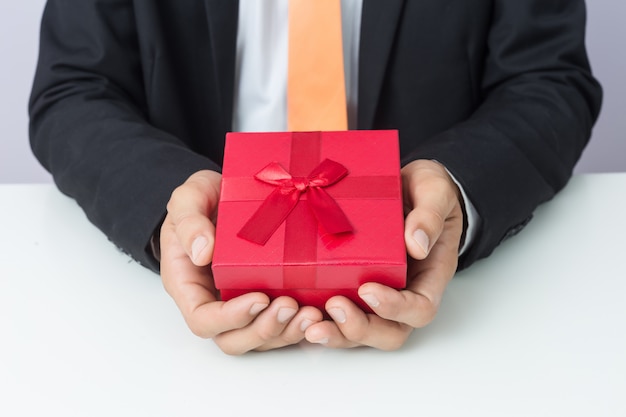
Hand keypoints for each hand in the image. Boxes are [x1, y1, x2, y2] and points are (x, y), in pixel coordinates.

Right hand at [160, 170, 322, 354]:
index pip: (203, 320)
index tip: (259, 298)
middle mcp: (215, 301)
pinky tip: (318, 312)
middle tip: (291, 306)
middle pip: (233, 339)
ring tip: (310, 314)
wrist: (227, 192)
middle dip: (264, 330)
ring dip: (286, 332)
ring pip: (260, 338)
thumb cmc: (203, 198)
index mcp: (189, 284)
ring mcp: (242, 303)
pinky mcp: (268, 297)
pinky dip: (298, 326)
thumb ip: (189, 221)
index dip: (231, 318)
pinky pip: (280, 326)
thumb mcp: (189, 198)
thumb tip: (202, 253)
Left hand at [303, 160, 464, 349]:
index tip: (368, 289)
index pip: (420, 308)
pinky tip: (297, 313)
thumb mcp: (435, 191)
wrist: (409, 186)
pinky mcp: (351, 286)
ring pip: (361, 332)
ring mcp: (377, 294)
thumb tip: (417, 244)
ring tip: (310, 324)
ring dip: (336, 334)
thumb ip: (430, 215)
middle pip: (389, 333)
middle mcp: (404, 293)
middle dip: (360, 329)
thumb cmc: (427, 192)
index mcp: (429, 275)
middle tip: (333, 307)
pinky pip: (338, 315)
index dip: (396, 307)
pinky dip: (320, 319)